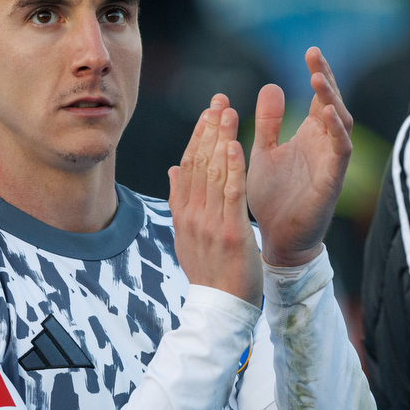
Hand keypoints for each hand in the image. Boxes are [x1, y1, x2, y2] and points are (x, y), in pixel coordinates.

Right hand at [168, 94, 262, 307]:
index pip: (187, 165)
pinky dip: (232, 168)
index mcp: (183, 213)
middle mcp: (192, 215)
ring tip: (229, 111)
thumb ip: (180, 201)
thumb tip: (173, 170)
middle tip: (219, 101)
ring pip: (213, 173)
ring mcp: (209, 223)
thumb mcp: (187, 235)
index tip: (208, 112)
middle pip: (198, 163)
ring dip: (221, 139)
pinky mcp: (230, 232)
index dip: (198, 136)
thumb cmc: (210, 273)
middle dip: (209, 129)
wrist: (219, 309)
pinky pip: (231, 194)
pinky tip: (236, 145)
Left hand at [247, 47, 354, 266]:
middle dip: (326, 78)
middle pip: (334, 102)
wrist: (277, 238)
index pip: (320, 97)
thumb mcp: (263, 152)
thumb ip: (268, 123)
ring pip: (342, 122)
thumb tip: (272, 86)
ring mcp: (331, 161)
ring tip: (318, 79)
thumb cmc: (273, 197)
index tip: (310, 51)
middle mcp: (324, 144)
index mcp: (310, 135)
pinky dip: (337, 131)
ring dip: (332, 100)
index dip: (319, 73)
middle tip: (314, 56)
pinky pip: (341, 150)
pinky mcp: (332, 180)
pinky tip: (328, 114)